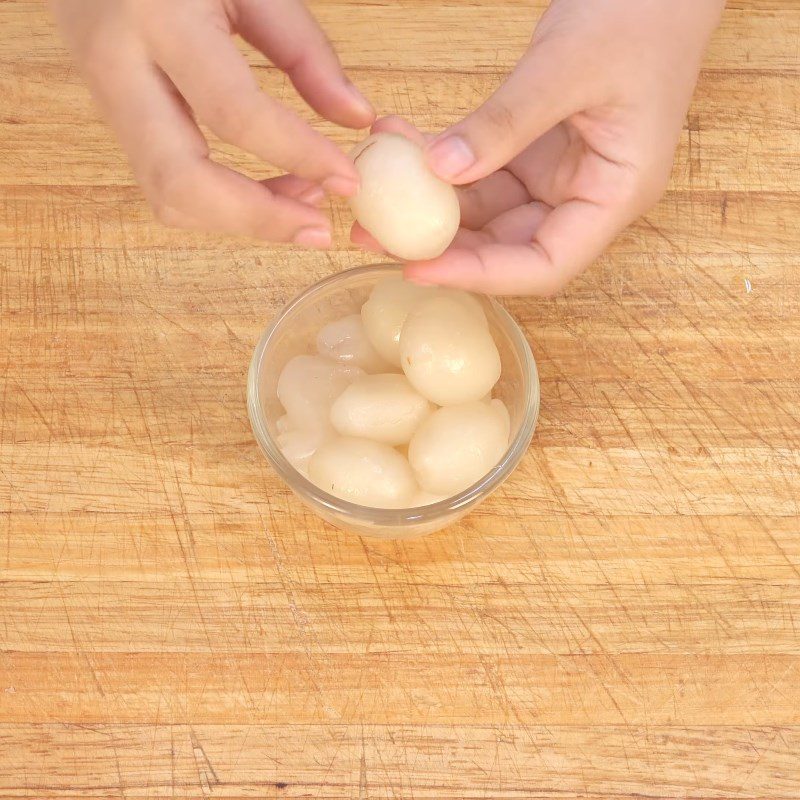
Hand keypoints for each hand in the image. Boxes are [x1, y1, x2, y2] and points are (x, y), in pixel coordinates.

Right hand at [50, 0, 374, 246]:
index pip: (234, 112)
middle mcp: (117, 68)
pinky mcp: (114, 122)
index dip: (299, 154)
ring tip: (303, 204)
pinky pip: (166, 186)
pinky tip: (269, 193)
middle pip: (182, 183)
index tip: (348, 180)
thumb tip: (357, 118)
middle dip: (258, 219)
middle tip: (319, 229)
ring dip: (240, 218)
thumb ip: (304, 50)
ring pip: (168, 198)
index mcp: (157, 17)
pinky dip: (221, 206)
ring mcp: (106, 101)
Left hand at [356, 0, 723, 294]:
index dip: (481, 276)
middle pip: (508, 247)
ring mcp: (557, 177)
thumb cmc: (640, 15)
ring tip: (375, 190)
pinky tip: (401, 146)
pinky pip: (481, 173)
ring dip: (431, 205)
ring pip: (486, 213)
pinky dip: (441, 165)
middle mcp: (585, 198)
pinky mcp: (534, 154)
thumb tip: (440, 170)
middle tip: (377, 237)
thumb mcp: (567, 67)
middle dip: (442, 245)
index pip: (545, 265)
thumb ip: (506, 123)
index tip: (419, 268)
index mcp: (614, 196)